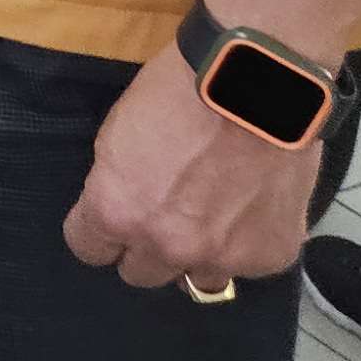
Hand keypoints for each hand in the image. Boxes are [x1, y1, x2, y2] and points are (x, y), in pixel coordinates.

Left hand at [60, 45, 322, 293]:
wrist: (258, 81)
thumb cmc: (178, 91)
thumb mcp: (118, 134)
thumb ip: (117, 188)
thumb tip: (124, 211)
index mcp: (117, 212)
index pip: (89, 250)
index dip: (100, 232)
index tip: (115, 216)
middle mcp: (166, 245)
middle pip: (141, 273)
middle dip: (147, 247)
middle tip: (167, 213)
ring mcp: (223, 257)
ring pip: (198, 278)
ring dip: (200, 254)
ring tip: (215, 214)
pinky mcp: (271, 255)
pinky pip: (250, 265)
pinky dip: (249, 242)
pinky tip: (254, 204)